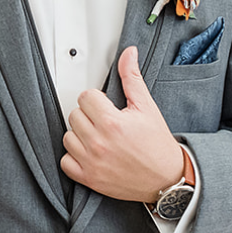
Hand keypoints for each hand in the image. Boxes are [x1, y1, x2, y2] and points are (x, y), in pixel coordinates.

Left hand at [61, 46, 184, 203]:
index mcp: (112, 123)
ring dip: (79, 135)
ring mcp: (92, 162)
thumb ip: (132, 78)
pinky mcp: (89, 178)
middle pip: (74, 115)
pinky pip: (65, 162)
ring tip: (97, 136)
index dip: (96, 99)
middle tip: (104, 121)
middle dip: (88, 115)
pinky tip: (88, 152)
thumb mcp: (147, 107)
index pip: (85, 97)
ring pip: (68, 137)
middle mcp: (99, 143)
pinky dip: (73, 157)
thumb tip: (128, 54)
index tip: (105, 106)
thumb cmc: (157, 145)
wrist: (166, 179)